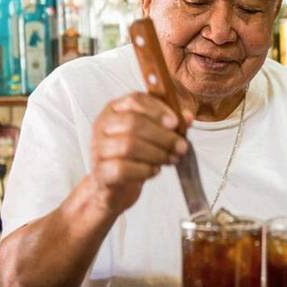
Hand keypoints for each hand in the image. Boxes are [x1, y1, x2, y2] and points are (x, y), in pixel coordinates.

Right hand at [87, 92, 191, 214]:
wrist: (115, 186)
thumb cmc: (134, 155)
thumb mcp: (153, 135)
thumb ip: (170, 124)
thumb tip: (187, 117)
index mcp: (115, 109)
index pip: (134, 100)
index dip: (157, 110)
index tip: (175, 123)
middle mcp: (103, 126)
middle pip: (133, 124)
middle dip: (162, 136)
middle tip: (181, 147)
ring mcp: (98, 149)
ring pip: (128, 146)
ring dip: (157, 154)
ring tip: (171, 159)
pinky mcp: (100, 172)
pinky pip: (122, 169)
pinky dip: (144, 170)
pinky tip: (154, 170)